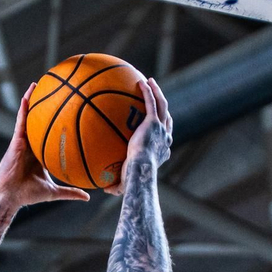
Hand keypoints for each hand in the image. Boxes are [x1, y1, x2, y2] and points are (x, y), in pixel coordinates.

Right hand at [0, 83, 91, 208]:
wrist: (12, 195)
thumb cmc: (29, 194)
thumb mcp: (54, 191)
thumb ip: (70, 191)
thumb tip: (88, 197)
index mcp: (39, 154)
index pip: (48, 135)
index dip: (54, 123)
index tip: (64, 112)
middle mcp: (31, 145)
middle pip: (37, 122)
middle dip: (42, 106)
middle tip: (51, 90)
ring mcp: (22, 141)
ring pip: (27, 117)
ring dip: (31, 101)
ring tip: (37, 85)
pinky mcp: (15, 141)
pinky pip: (20, 122)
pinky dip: (23, 109)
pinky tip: (26, 97)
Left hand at [112, 76, 171, 193]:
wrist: (139, 171)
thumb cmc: (133, 181)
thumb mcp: (124, 184)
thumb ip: (116, 185)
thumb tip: (104, 190)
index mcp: (162, 151)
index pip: (165, 138)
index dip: (163, 130)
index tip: (156, 124)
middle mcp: (165, 138)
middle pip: (167, 118)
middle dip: (163, 107)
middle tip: (156, 99)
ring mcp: (161, 128)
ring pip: (163, 105)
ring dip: (158, 92)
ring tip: (150, 82)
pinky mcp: (153, 122)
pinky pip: (152, 102)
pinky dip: (149, 91)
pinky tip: (143, 81)